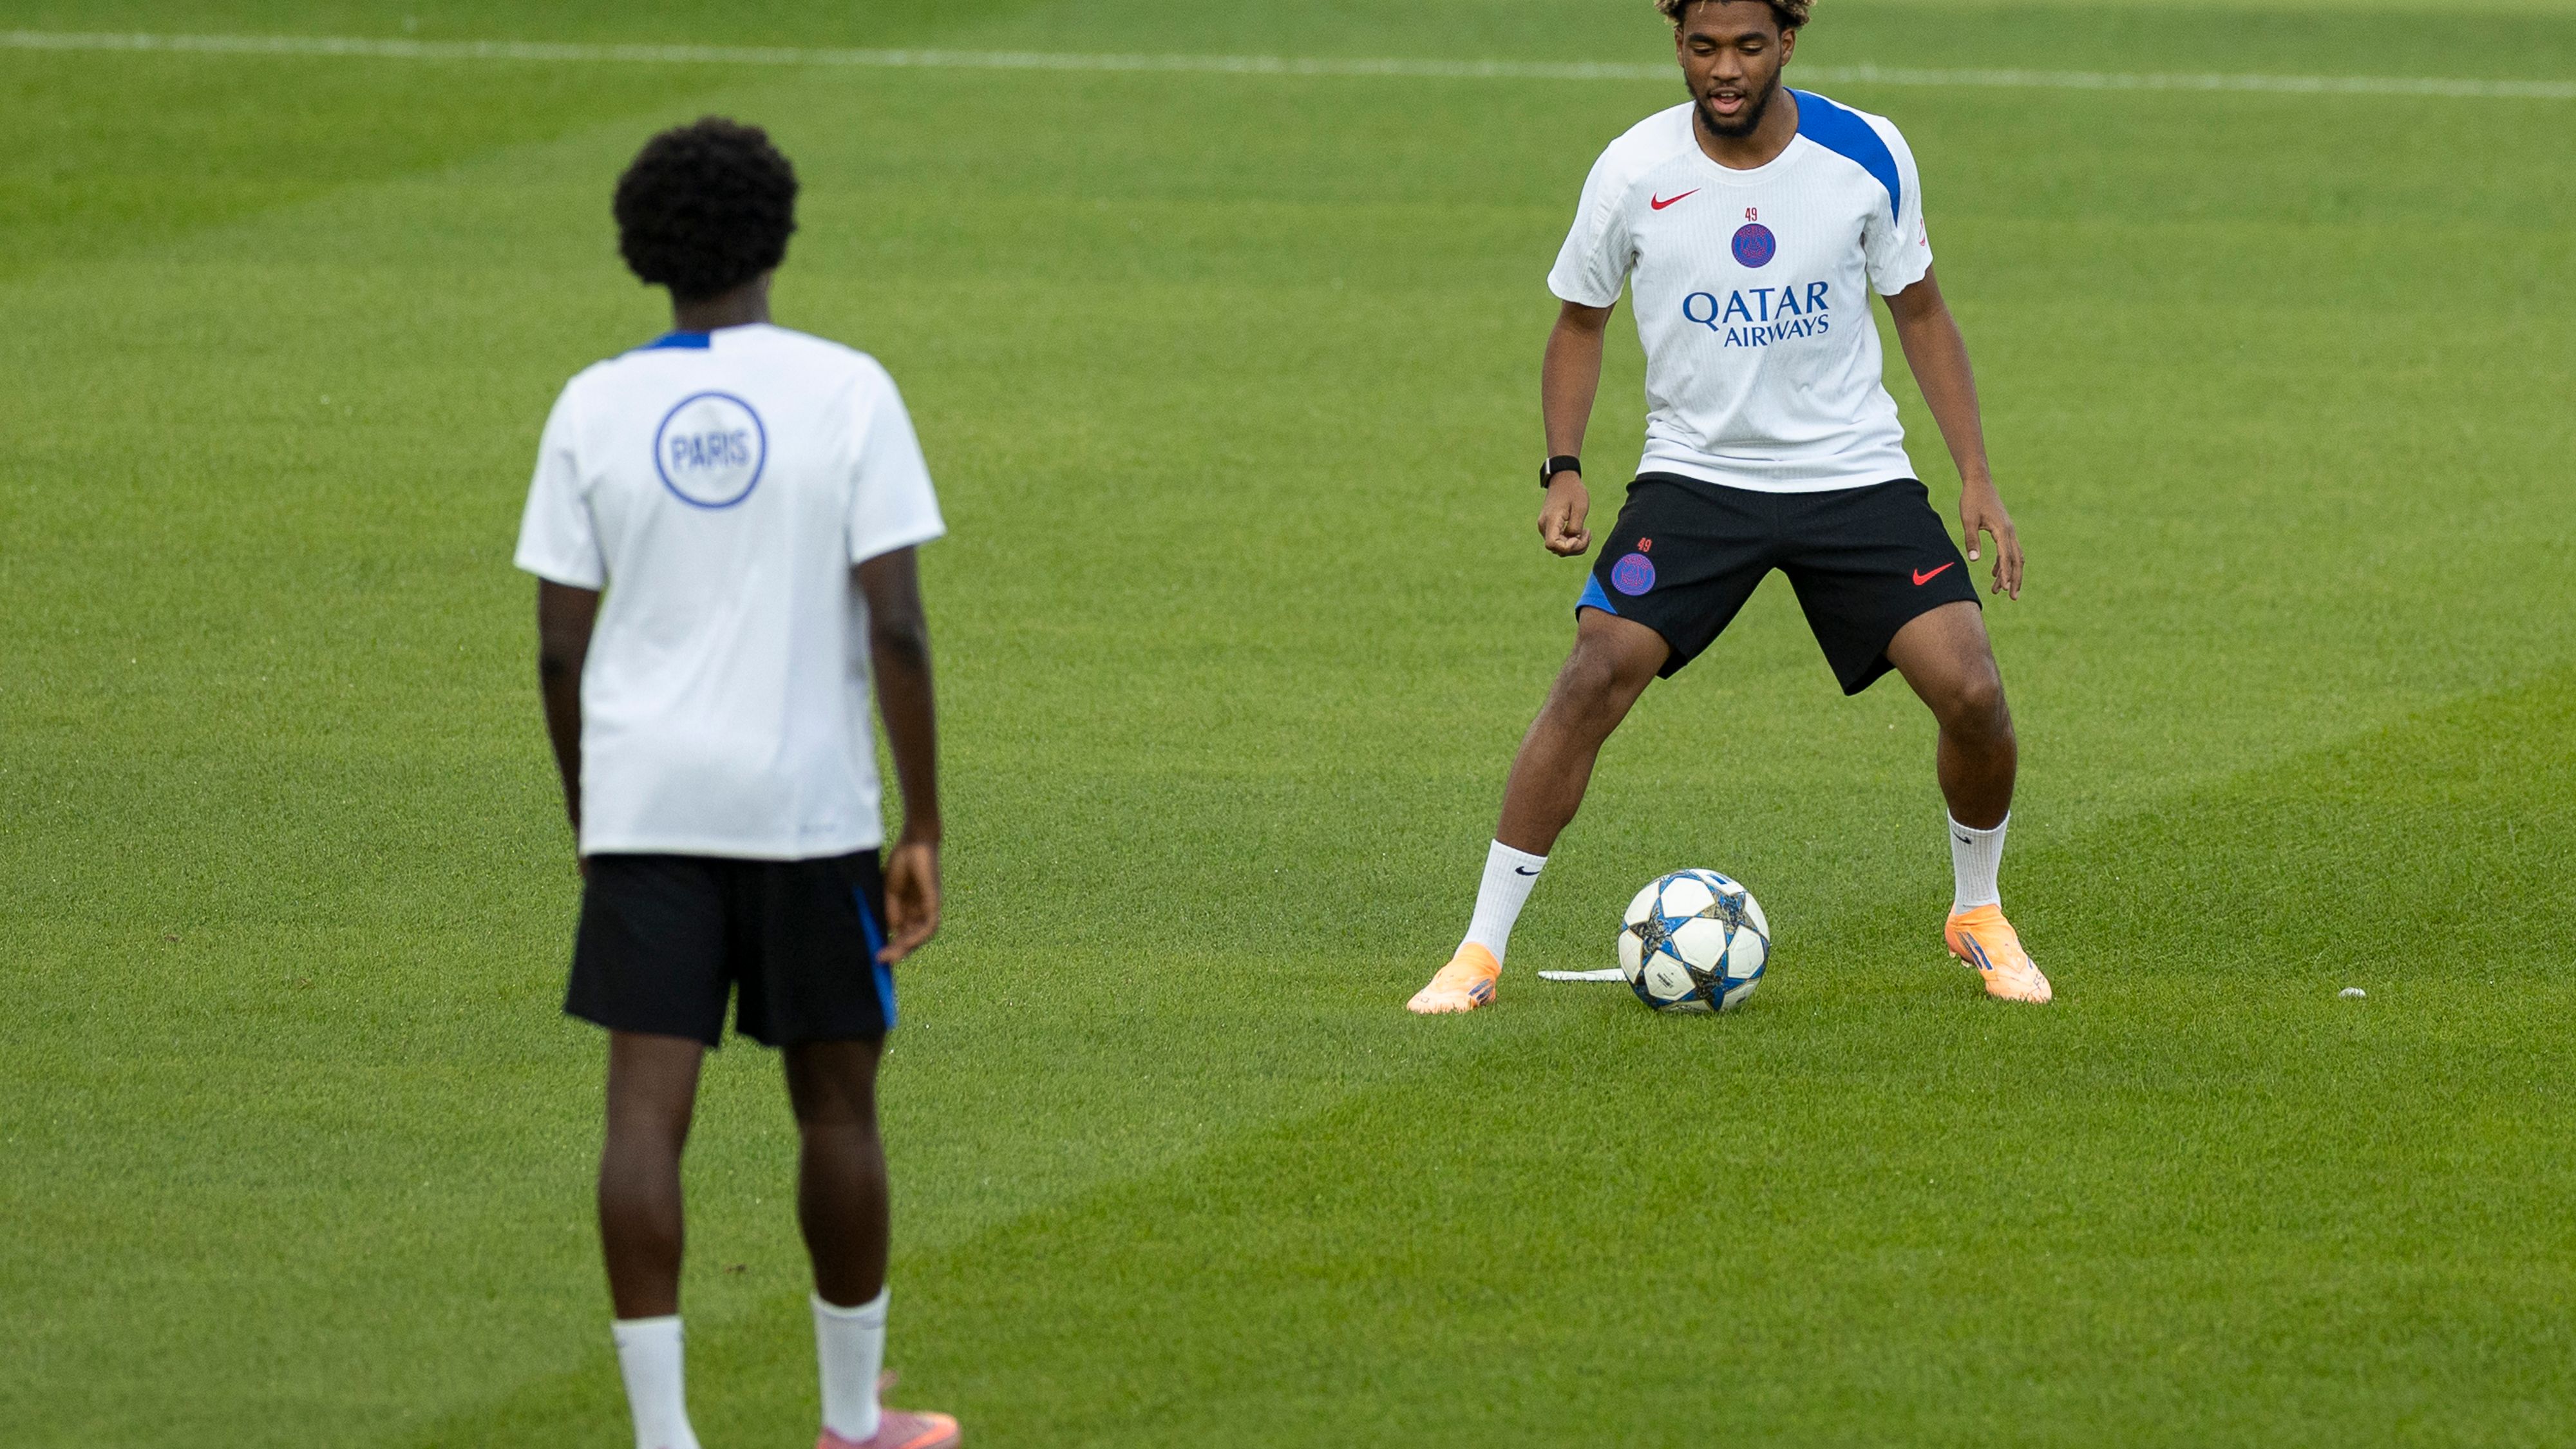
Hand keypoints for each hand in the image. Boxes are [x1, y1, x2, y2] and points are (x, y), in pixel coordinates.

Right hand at [877, 833, 941, 963]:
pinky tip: (904, 943)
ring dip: (905, 948)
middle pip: (911, 938)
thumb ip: (891, 912)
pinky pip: (929, 926)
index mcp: (910, 908)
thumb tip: (888, 932)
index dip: (892, 946)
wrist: (914, 843)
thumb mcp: (890, 892)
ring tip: (890, 956)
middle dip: (897, 951)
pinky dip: (917, 936)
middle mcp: (920, 910)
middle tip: (881, 961)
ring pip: (920, 935)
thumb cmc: (902, 862)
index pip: (903, 933)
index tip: (878, 956)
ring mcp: (929, 907)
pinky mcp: (934, 902)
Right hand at [1539, 473, 1591, 555]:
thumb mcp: (1580, 508)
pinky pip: (1559, 541)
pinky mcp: (1549, 527)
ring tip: (1586, 532)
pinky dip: (1571, 541)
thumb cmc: (1573, 491)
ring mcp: (1545, 527)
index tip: (1579, 536)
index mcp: (1551, 520)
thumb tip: (1573, 541)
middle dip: (1576, 547)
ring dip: (1575, 545)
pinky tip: (1580, 532)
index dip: (1568, 547)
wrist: (1562, 479)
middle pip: (1557, 549)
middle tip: (1588, 533)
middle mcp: (1544, 526)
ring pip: (1559, 548)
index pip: (1553, 545)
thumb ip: (1575, 527)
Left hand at [1959, 477, 2023, 599]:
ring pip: (2013, 556)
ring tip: (2000, 591)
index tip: (2006, 589)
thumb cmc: (1972, 499)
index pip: (2006, 557)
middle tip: (2012, 597)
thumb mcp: (1968, 520)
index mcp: (2002, 530)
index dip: (2006, 574)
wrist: (1979, 482)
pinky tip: (1994, 574)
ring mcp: (2009, 530)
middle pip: (2017, 560)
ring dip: (2008, 573)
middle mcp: (2010, 531)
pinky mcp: (2004, 529)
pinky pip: (2007, 550)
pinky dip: (2003, 563)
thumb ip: (1971, 540)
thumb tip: (1975, 561)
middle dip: (2015, 579)